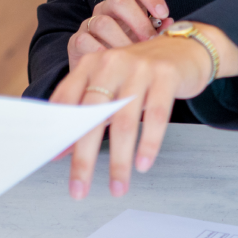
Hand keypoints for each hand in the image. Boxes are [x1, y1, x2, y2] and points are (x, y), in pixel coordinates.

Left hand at [52, 27, 237, 198]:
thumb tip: (63, 149)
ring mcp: (140, 69)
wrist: (185, 48)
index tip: (53, 159)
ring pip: (125, 122)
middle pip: (93, 116)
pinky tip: (143, 166)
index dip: (60, 129)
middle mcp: (112, 63)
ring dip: (119, 161)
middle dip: (84, 157)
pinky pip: (157, 116)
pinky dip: (149, 144)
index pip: (68, 99)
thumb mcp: (111, 83)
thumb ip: (88, 109)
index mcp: (91, 64)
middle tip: (79, 189)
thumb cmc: (141, 73)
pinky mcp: (166, 76)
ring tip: (117, 188)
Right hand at [67, 0, 171, 68]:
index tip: (163, 14)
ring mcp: (89, 24)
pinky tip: (113, 65)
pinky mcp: (76, 41)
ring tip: (133, 58)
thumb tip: (170, 23)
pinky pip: (86, 40)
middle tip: (149, 41)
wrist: (102, 77)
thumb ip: (158, 31)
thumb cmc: (128, 56)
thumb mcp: (145, 43)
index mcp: (125, 5)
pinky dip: (101, 52)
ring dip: (122, 41)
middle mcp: (106, 9)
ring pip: (104, 22)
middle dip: (138, 22)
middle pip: (120, 0)